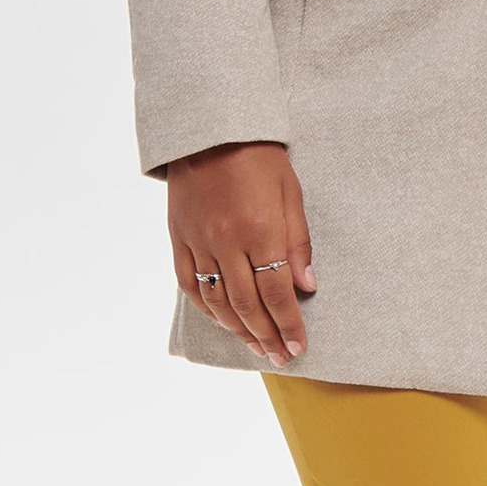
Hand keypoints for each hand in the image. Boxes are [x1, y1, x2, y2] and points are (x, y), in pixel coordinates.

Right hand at [167, 141, 315, 367]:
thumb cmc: (259, 156)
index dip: (288, 324)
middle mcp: (227, 241)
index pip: (277, 292)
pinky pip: (191, 284)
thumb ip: (298, 243)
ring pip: (218, 301)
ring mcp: (199, 242)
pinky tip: (222, 322)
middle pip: (248, 304)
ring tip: (257, 347)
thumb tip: (307, 287)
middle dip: (267, 335)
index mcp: (260, 229)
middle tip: (281, 357)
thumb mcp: (290, 192)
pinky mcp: (179, 238)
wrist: (211, 128)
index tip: (298, 345)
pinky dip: (207, 309)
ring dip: (239, 330)